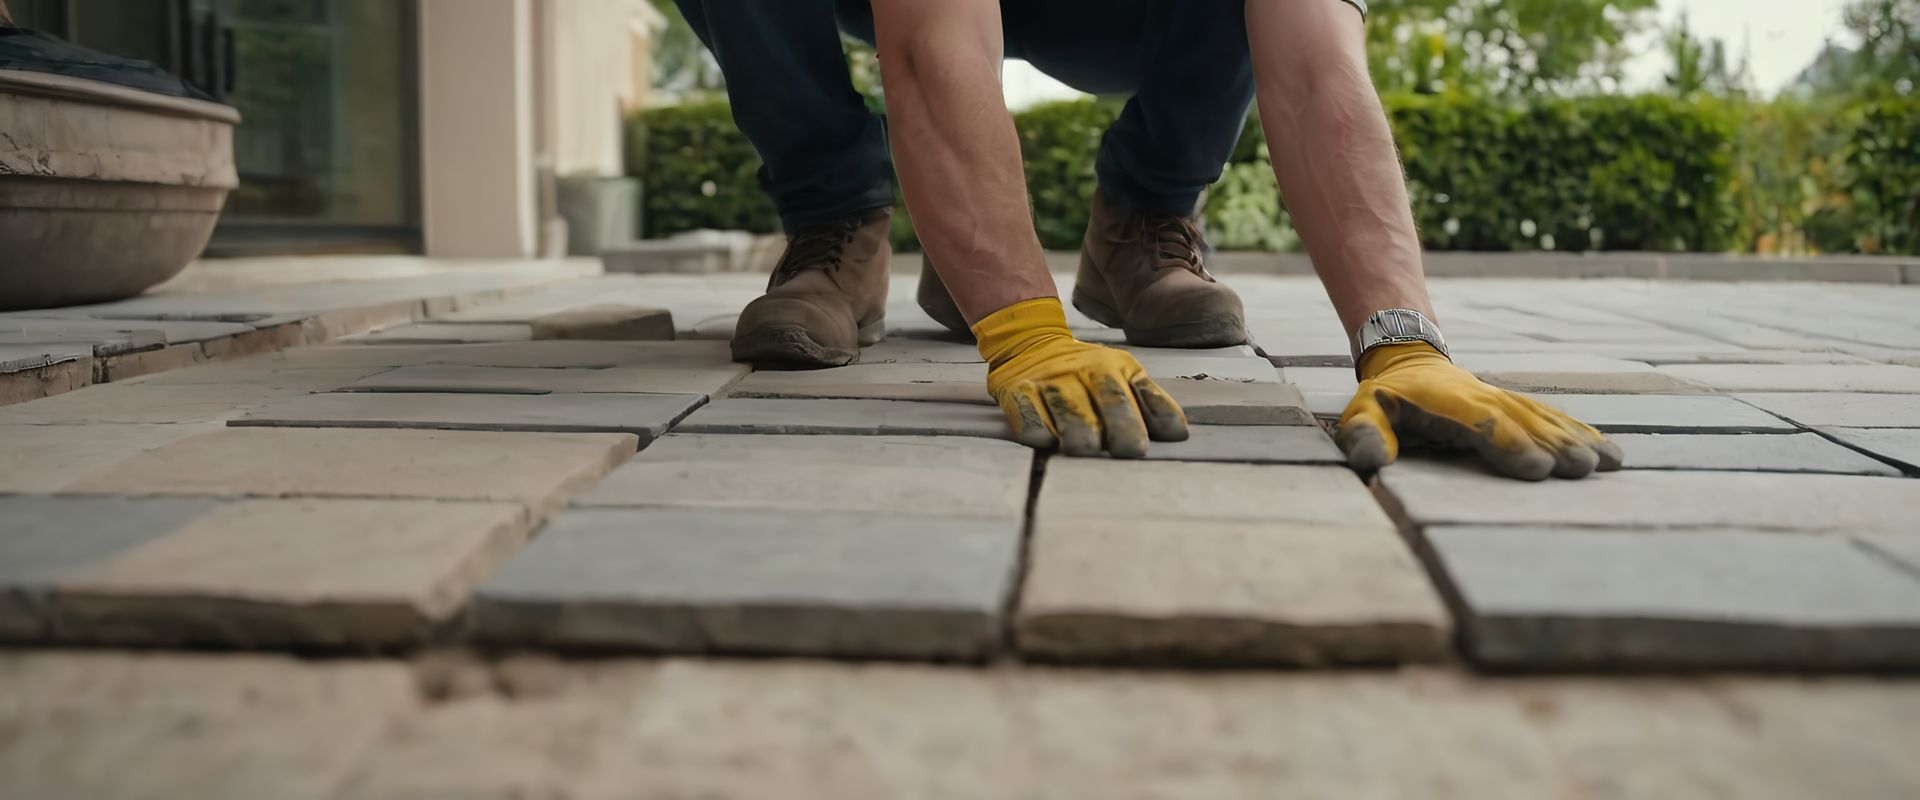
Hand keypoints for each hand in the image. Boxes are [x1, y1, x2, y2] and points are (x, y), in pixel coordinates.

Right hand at [973, 298, 1187, 456]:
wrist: (1029, 344)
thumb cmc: (1085, 373)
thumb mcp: (1122, 375)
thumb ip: (1150, 401)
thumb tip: (1178, 434)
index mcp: (1113, 367)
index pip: (1132, 397)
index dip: (1140, 423)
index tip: (1143, 448)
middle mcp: (1082, 371)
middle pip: (1107, 404)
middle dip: (1120, 432)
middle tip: (1127, 454)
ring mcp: (1049, 381)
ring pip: (1070, 414)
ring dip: (1080, 437)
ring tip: (1087, 452)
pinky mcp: (1017, 393)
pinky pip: (1030, 419)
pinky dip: (1039, 433)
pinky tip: (1048, 443)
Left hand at [1337, 343, 1623, 479]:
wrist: (1410, 360)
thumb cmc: (1386, 398)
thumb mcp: (1362, 413)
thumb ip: (1365, 435)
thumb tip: (1371, 460)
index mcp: (1445, 404)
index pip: (1481, 425)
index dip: (1509, 444)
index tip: (1538, 468)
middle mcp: (1483, 399)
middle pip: (1523, 423)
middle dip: (1554, 446)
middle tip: (1583, 469)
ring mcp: (1505, 401)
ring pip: (1545, 420)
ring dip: (1577, 441)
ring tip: (1608, 462)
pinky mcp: (1520, 407)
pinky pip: (1554, 419)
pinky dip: (1583, 434)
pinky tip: (1610, 452)